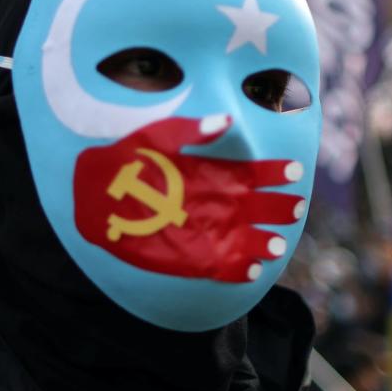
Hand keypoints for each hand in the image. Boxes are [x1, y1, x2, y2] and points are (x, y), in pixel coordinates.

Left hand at [73, 115, 304, 282]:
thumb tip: (226, 120)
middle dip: (284, 209)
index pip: (262, 174)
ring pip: (256, 240)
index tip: (293, 171)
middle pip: (267, 208)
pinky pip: (230, 268)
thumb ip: (193, 131)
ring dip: (270, 242)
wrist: (98, 194)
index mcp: (221, 174)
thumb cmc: (131, 159)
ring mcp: (214, 232)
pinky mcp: (199, 258)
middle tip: (292, 207)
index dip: (281, 173)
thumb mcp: (159, 137)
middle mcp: (224, 204)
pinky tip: (251, 268)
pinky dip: (243, 270)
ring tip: (275, 242)